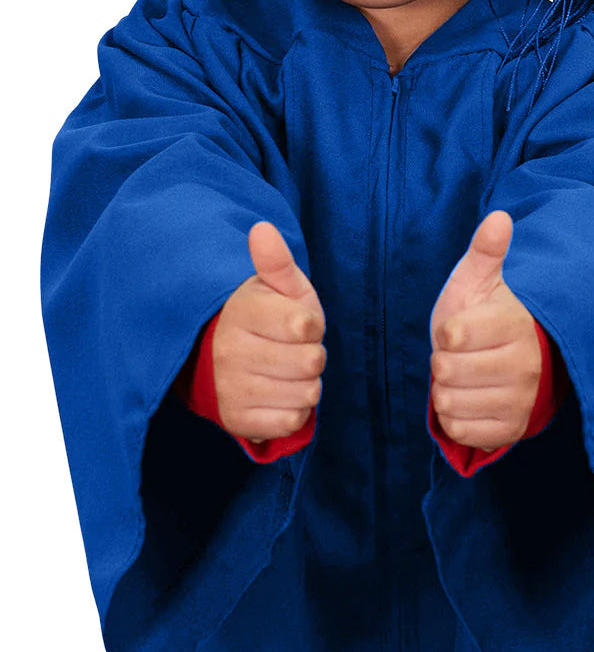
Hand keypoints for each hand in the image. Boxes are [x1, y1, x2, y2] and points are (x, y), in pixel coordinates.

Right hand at [213, 222, 326, 444]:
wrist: (225, 358)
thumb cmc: (266, 317)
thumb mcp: (277, 287)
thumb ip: (276, 261)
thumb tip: (262, 230)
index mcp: (243, 312)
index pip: (305, 326)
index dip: (312, 325)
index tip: (296, 323)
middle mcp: (230, 351)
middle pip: (312, 362)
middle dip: (312, 356)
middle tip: (291, 349)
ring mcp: (230, 388)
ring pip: (306, 394)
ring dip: (306, 384)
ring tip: (285, 371)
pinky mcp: (235, 420)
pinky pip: (291, 421)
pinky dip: (294, 410)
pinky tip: (278, 394)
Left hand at [429, 210, 541, 452]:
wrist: (513, 360)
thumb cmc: (488, 316)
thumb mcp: (480, 281)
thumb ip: (485, 251)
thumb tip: (498, 217)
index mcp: (515, 325)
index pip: (452, 336)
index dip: (445, 333)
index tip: (461, 330)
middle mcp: (525, 366)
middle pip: (447, 371)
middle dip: (443, 362)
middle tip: (461, 355)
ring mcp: (521, 401)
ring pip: (450, 402)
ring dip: (446, 391)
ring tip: (465, 376)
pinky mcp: (511, 430)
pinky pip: (460, 430)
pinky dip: (454, 418)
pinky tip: (469, 400)